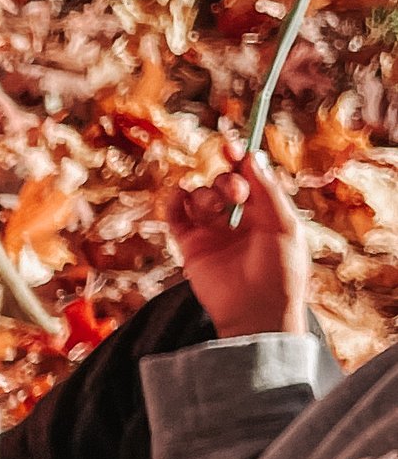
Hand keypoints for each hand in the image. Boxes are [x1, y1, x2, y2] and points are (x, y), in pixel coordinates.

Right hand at [164, 151, 308, 339]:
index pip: (249, 177)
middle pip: (223, 182)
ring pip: (199, 195)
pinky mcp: (189, 246)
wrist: (257, 313)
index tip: (232, 145)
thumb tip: (252, 156)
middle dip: (226, 181)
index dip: (240, 159)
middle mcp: (237, 220)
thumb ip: (268, 191)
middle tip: (236, 194)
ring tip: (216, 210)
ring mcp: (212, 232)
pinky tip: (181, 198)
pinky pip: (175, 215)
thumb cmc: (281, 273)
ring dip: (206, 194)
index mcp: (264, 213)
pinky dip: (174, 201)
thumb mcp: (284, 226)